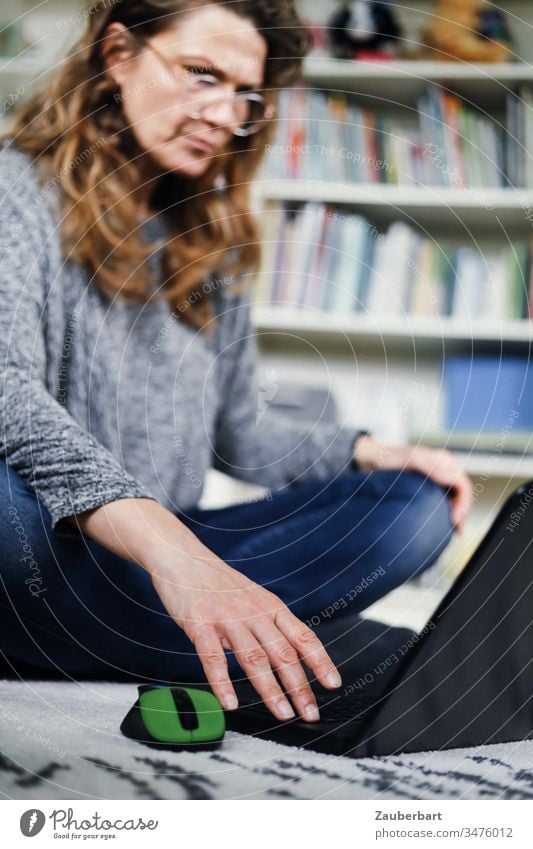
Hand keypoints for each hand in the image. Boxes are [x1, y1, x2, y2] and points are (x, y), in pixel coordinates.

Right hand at [150, 544, 341, 721]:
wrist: (185, 560)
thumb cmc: (220, 584)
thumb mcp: (255, 599)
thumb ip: (272, 625)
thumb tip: (295, 656)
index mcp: (271, 607)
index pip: (303, 636)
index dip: (320, 661)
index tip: (333, 684)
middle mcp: (254, 612)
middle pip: (283, 653)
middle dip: (300, 686)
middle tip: (310, 713)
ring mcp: (228, 618)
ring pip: (254, 658)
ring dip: (270, 690)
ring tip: (282, 714)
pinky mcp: (201, 625)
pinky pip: (213, 658)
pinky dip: (222, 683)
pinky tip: (229, 703)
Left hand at [354, 435, 472, 532]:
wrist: (372, 460)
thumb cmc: (389, 458)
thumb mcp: (410, 458)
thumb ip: (431, 466)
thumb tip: (451, 478)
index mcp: (444, 461)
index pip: (463, 485)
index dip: (463, 504)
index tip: (454, 519)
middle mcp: (444, 470)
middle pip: (462, 494)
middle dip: (462, 513)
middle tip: (456, 531)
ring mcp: (437, 480)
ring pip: (455, 499)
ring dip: (456, 515)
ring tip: (453, 532)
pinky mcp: (429, 489)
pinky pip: (444, 502)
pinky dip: (446, 513)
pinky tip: (443, 525)